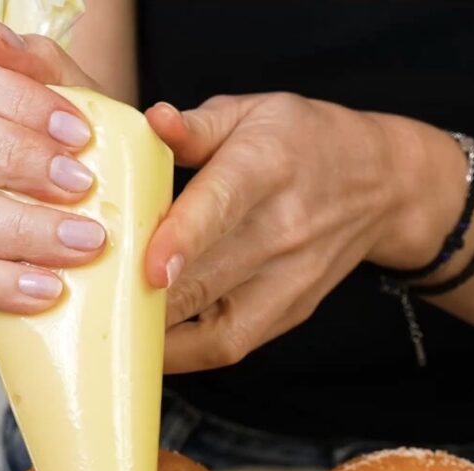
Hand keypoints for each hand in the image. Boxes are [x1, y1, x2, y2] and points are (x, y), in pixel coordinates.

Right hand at [0, 16, 107, 316]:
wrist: (88, 263)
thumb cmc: (79, 184)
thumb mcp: (81, 125)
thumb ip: (47, 73)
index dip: (14, 97)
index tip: (79, 134)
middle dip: (12, 158)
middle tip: (80, 187)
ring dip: (18, 228)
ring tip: (82, 245)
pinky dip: (0, 283)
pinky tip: (46, 289)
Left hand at [144, 94, 465, 372]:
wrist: (380, 187)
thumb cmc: (303, 143)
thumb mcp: (253, 113)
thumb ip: (197, 126)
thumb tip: (151, 125)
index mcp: (268, 166)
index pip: (222, 206)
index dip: (182, 239)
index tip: (147, 268)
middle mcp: (284, 230)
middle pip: (210, 281)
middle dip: (149, 303)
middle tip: (93, 306)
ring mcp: (291, 281)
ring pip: (219, 331)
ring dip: (163, 340)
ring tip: (113, 335)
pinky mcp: (291, 312)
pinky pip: (231, 346)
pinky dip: (186, 354)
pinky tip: (150, 346)